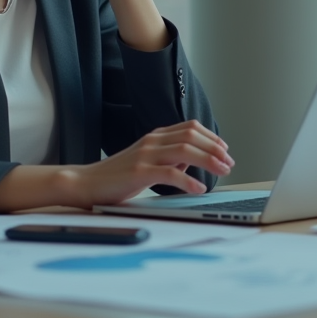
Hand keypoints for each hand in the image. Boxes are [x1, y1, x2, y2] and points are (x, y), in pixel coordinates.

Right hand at [73, 120, 233, 205]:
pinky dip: (188, 181)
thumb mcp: (148, 162)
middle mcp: (152, 141)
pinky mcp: (139, 172)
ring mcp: (145, 155)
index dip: (212, 138)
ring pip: (185, 150)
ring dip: (208, 160)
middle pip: (192, 136)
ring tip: (222, 172)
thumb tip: (192, 161)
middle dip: (215, 149)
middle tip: (229, 163)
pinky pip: (170, 173)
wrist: (87, 183)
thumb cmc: (118, 176)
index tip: (225, 150)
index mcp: (156, 136)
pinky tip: (198, 189)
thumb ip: (169, 159)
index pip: (191, 128)